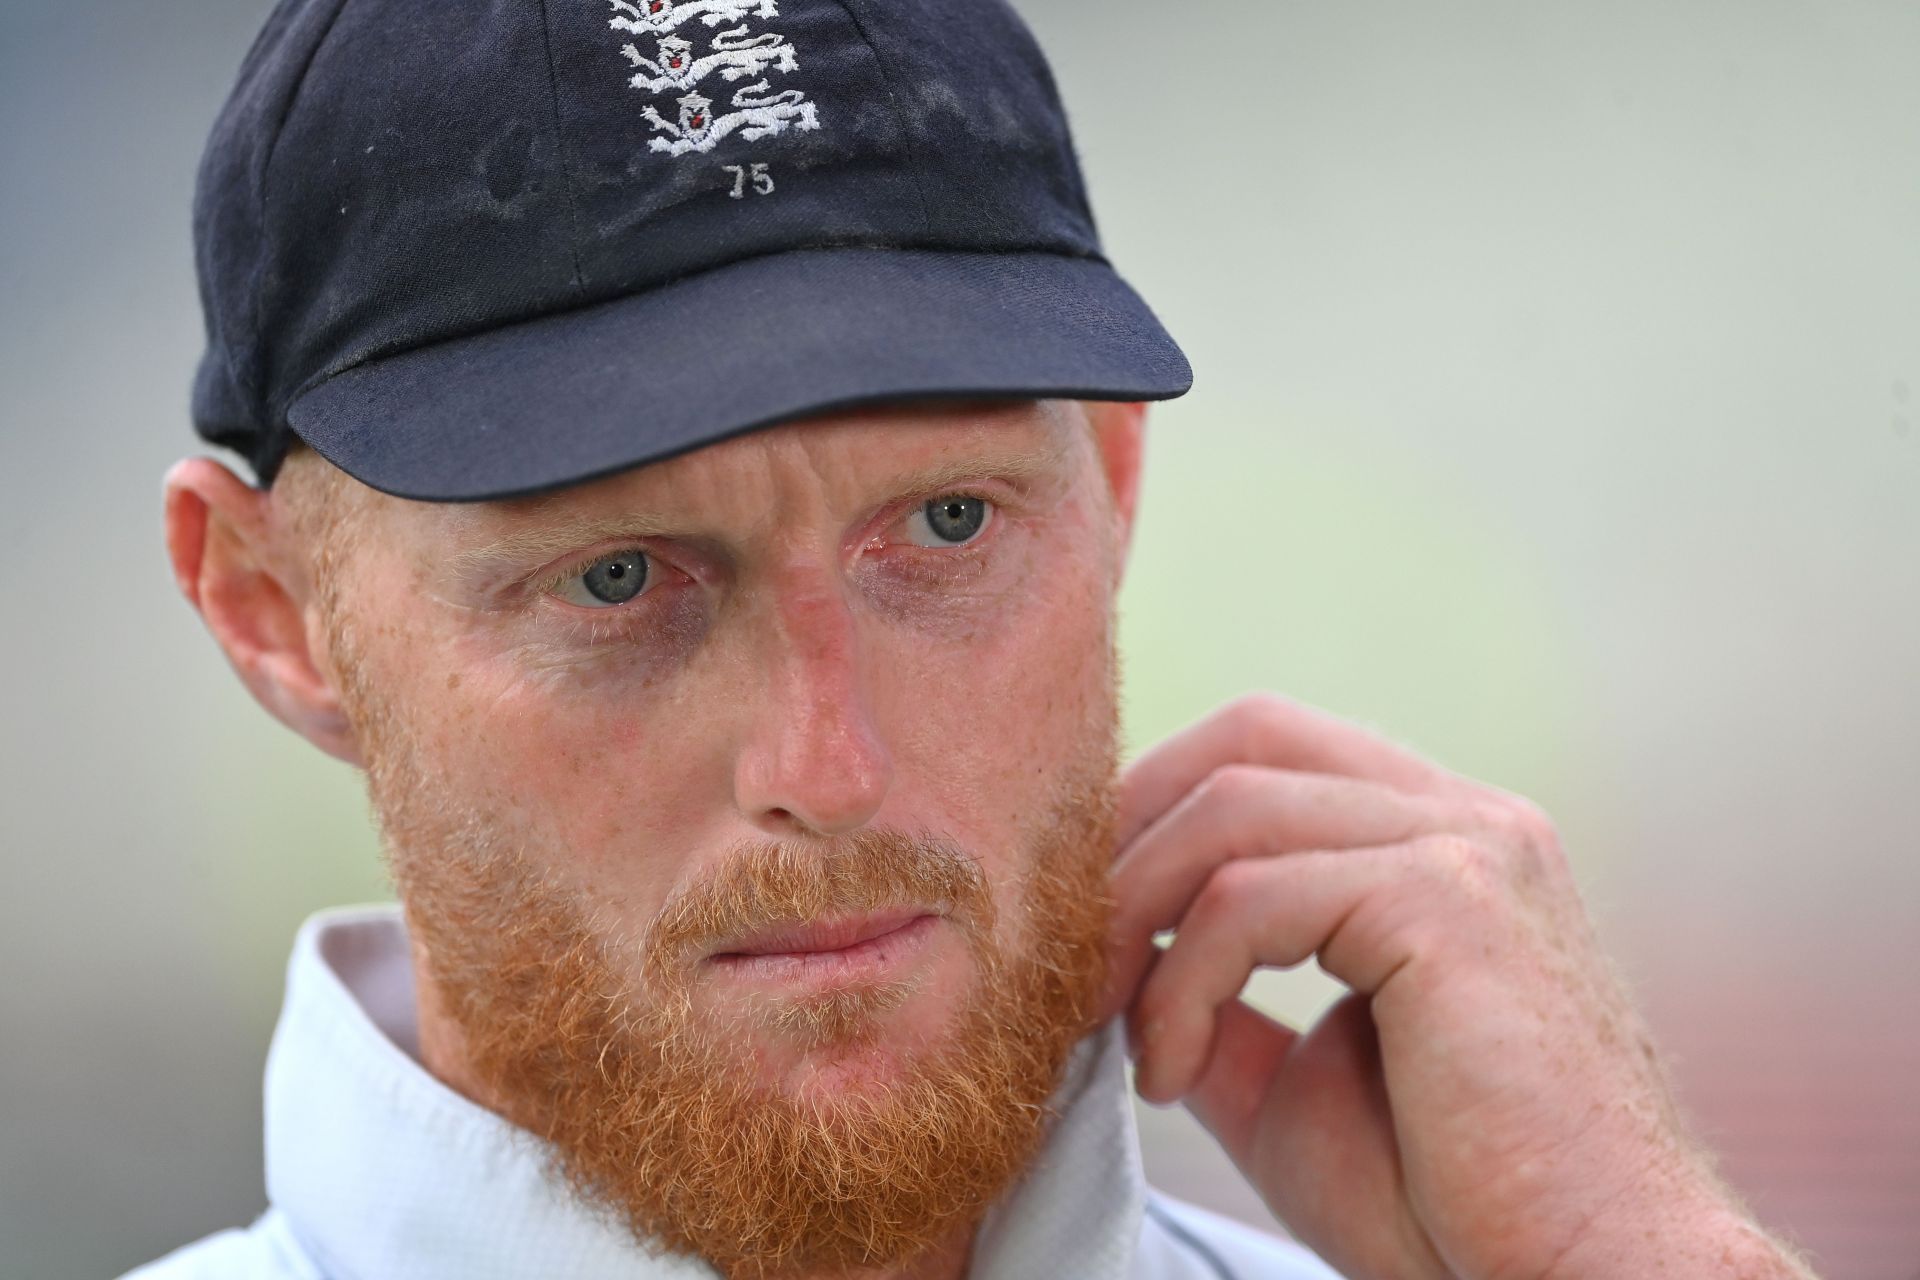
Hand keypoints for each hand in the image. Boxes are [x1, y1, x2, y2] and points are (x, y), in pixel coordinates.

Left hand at [1103, 694, 1814, 1279]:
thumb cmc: (1453, 1206)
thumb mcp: (1295, 1086)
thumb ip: (1218, 1006)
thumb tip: (1117, 965)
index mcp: (1447, 843)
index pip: (1273, 750)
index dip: (1157, 808)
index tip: (1083, 914)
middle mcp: (1469, 818)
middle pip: (1249, 735)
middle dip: (1130, 824)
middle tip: (1069, 943)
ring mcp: (1469, 846)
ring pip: (1232, 806)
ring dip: (1130, 911)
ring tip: (1099, 1019)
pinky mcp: (1449, 899)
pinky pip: (1250, 897)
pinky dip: (1179, 981)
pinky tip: (1165, 1075)